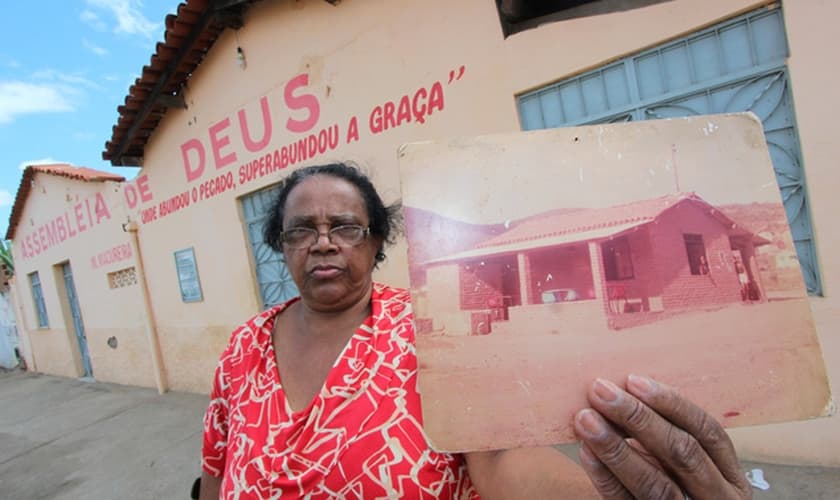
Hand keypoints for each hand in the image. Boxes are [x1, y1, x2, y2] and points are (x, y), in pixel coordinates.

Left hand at [573, 375, 751, 499]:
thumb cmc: (675, 486)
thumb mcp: (685, 464)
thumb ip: (665, 435)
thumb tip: (621, 390)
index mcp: (730, 475)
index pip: (708, 431)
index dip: (672, 403)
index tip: (632, 380)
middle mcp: (717, 497)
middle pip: (682, 454)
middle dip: (639, 418)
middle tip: (601, 392)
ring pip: (656, 483)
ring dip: (617, 447)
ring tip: (587, 419)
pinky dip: (606, 476)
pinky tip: (587, 452)